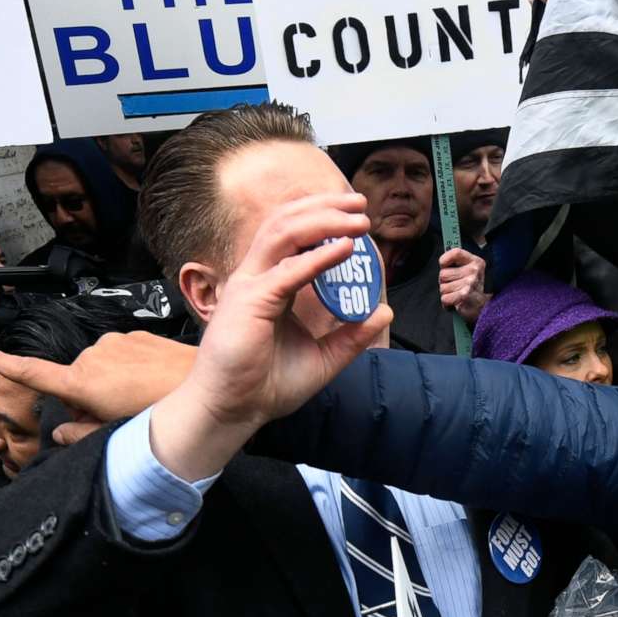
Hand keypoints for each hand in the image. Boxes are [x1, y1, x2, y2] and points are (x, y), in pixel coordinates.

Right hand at [0, 330, 196, 442]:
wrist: (205, 383)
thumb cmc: (161, 412)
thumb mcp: (117, 434)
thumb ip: (82, 435)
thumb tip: (59, 433)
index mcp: (81, 382)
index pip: (32, 372)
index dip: (3, 364)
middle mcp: (91, 356)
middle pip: (72, 383)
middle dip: (85, 401)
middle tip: (114, 418)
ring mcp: (113, 342)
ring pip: (97, 369)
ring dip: (108, 385)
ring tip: (138, 401)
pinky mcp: (133, 335)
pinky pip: (119, 356)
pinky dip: (125, 370)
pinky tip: (148, 384)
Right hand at [148, 193, 385, 480]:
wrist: (234, 411)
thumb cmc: (265, 386)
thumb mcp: (323, 358)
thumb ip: (351, 335)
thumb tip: (383, 312)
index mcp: (269, 284)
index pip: (293, 236)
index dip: (323, 220)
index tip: (357, 217)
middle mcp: (256, 277)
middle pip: (287, 222)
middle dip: (325, 207)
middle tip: (360, 204)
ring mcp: (249, 285)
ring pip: (283, 233)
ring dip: (323, 220)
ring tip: (357, 219)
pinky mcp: (249, 301)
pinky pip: (288, 271)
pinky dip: (318, 258)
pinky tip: (345, 249)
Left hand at [438, 248, 487, 320]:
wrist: (488, 308)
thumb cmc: (476, 290)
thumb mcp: (472, 271)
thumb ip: (459, 264)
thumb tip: (443, 262)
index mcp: (475, 262)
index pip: (455, 252)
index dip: (445, 259)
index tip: (445, 266)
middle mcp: (473, 271)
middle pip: (443, 274)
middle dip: (445, 283)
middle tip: (456, 287)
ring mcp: (469, 283)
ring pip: (442, 288)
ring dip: (447, 294)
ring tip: (457, 295)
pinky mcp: (464, 296)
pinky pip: (444, 299)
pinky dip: (447, 304)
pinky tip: (456, 302)